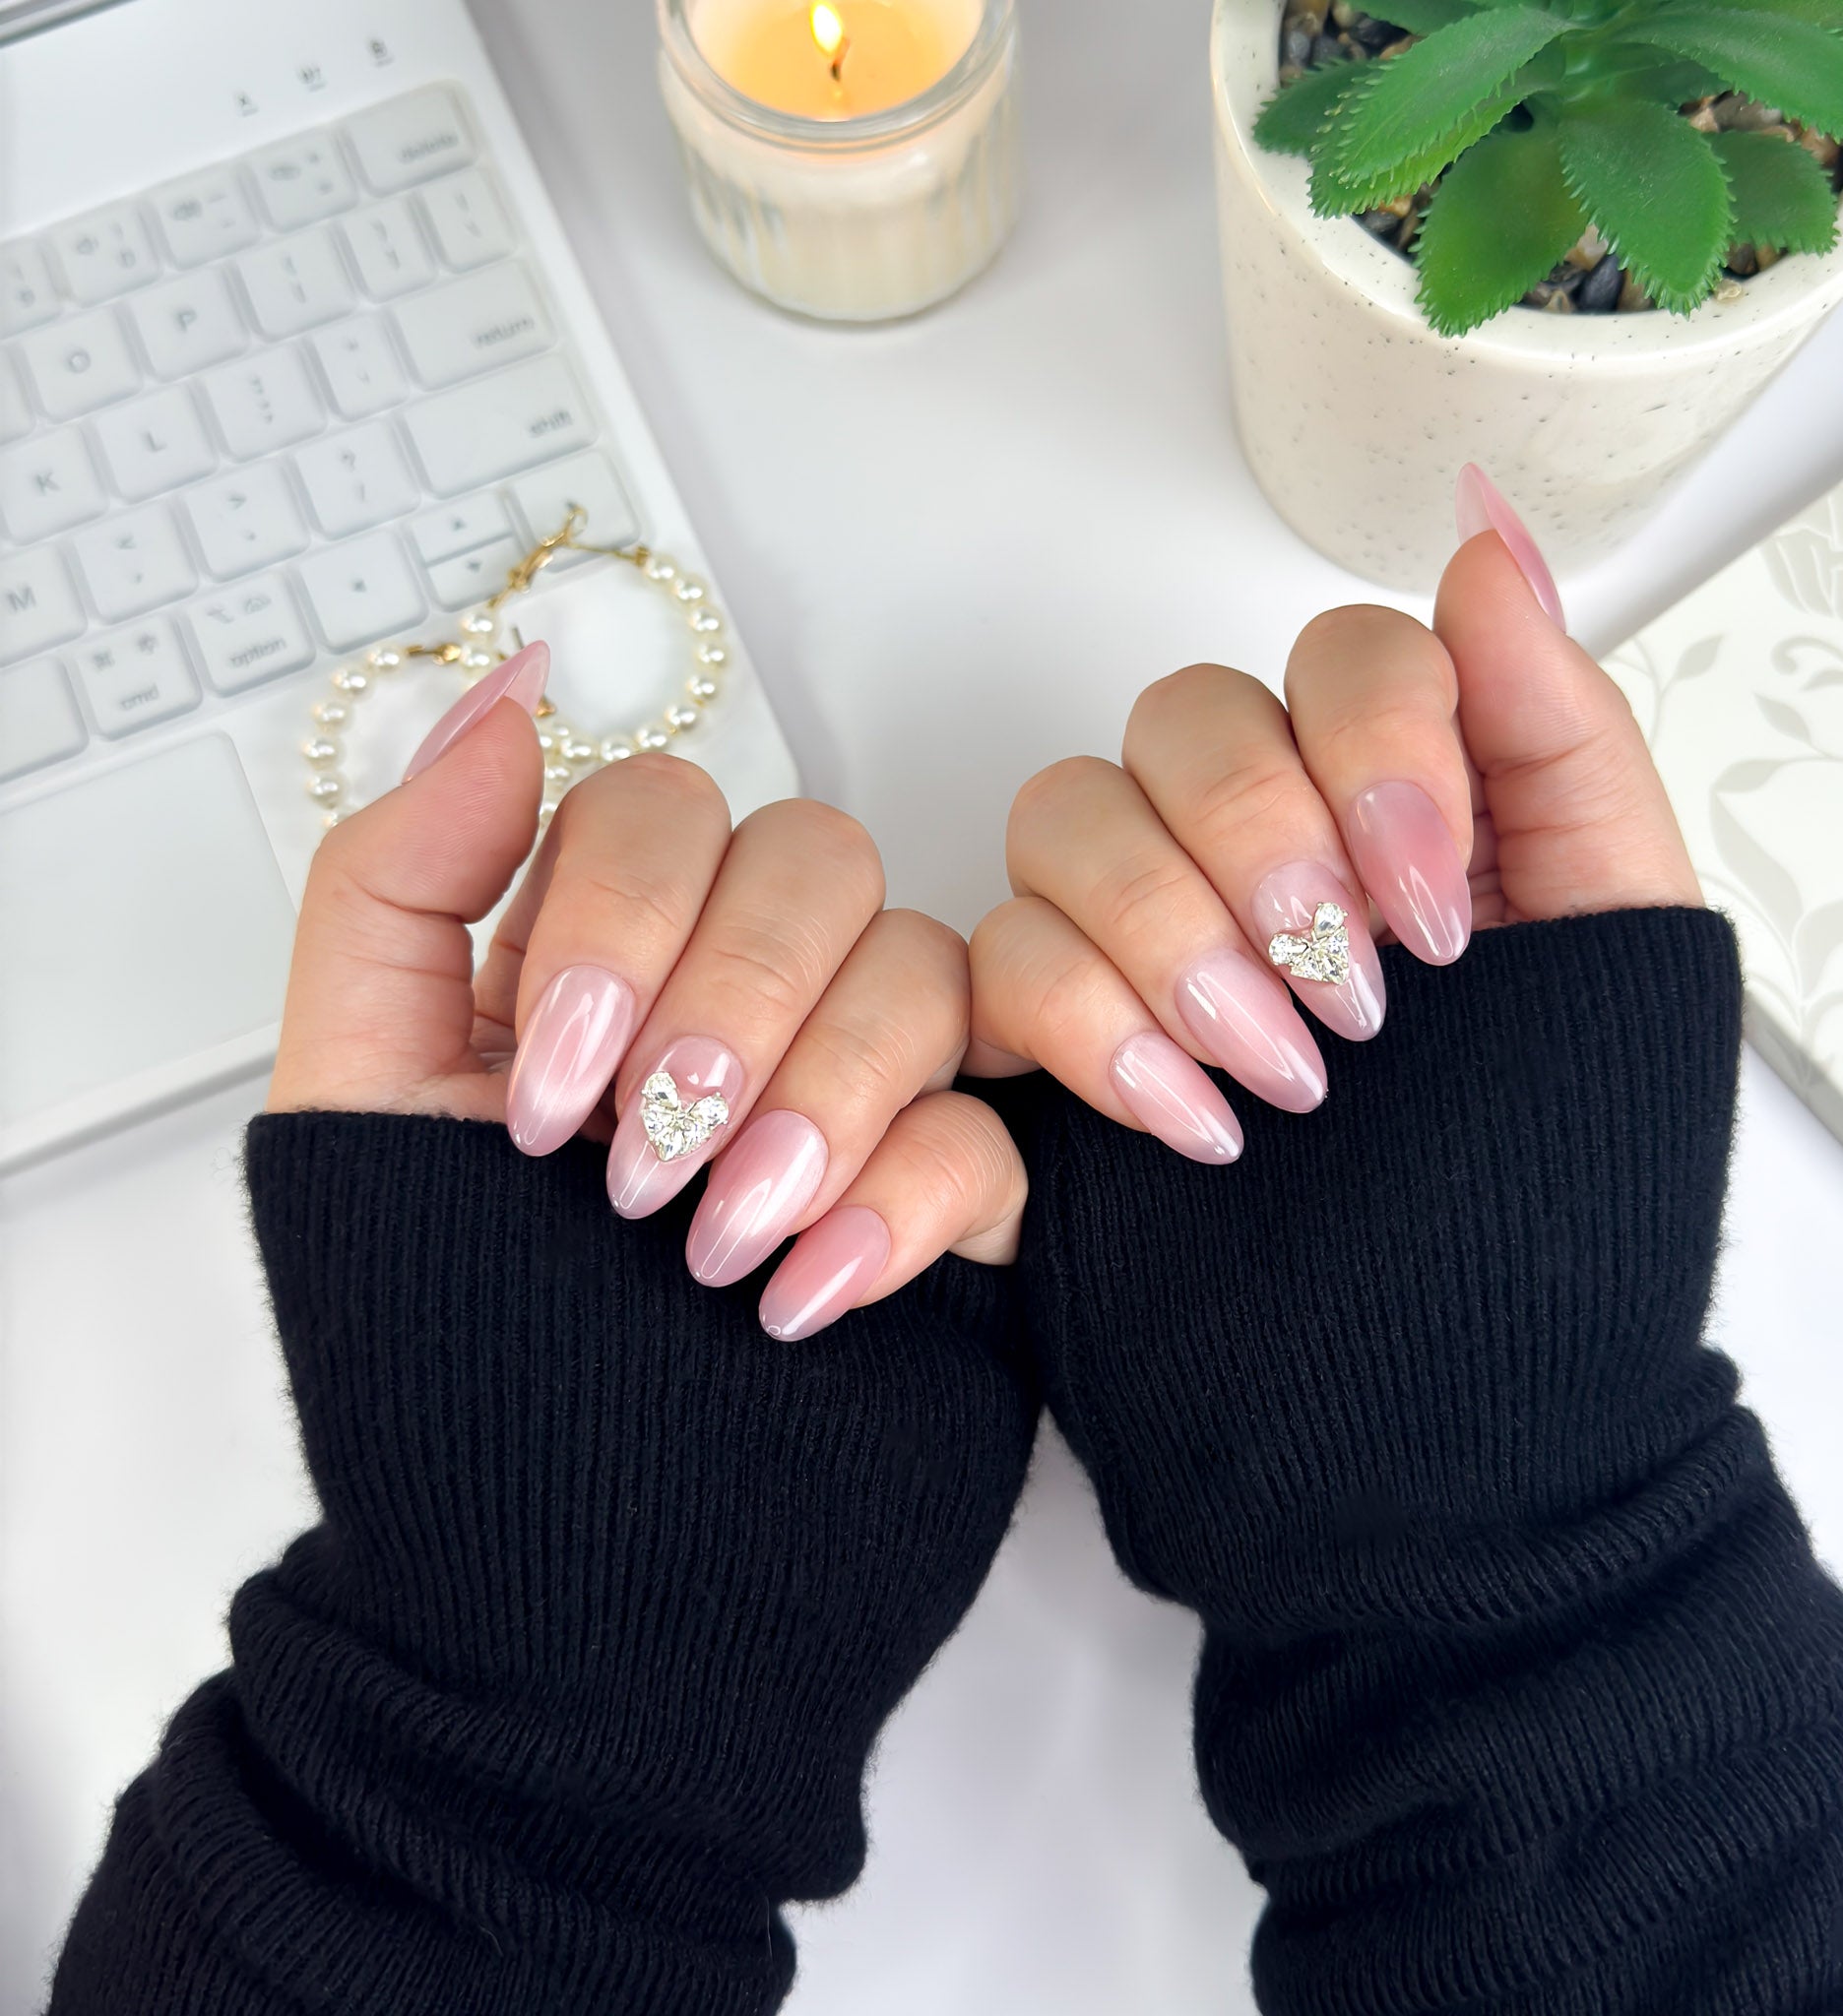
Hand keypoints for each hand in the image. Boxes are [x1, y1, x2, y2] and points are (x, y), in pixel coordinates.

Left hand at [270, 642, 1022, 1334]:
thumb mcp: (355, 1106)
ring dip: (824, 1099)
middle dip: (736, 999)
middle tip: (643, 1162)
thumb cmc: (444, 1360)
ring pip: (926, 972)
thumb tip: (507, 697)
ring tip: (715, 1247)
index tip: (548, 1090)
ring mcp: (851, 1102)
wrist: (557, 1591)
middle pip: (821, 859)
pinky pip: (991, 1135)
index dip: (626, 917)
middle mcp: (732, 1009)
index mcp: (594, 967)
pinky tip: (798, 1301)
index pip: (667, 810)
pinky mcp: (948, 1212)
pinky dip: (901, 1209)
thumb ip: (397, 881)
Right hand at [967, 494, 1700, 1158]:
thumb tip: (1491, 539)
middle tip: (1355, 1008)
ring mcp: (1142, 932)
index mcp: (1394, 799)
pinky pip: (996, 956)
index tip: (1433, 919)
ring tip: (1279, 1079)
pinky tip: (1193, 1123)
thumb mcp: (1614, 941)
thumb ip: (1561, 732)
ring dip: (1169, 938)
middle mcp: (1256, 841)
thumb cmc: (1552, 1162)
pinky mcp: (1051, 1035)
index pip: (1341, 658)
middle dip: (1262, 852)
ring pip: (1065, 813)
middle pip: (1183, 717)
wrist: (1461, 1370)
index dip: (1375, 754)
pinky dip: (1087, 1029)